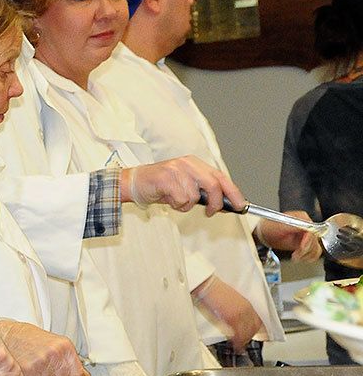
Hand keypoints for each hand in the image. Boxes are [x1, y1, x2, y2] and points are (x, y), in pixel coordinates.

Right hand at [0, 318, 85, 375]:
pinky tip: (28, 367)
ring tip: (35, 363)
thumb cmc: (28, 337)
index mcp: (64, 346)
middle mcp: (55, 354)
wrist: (6, 334)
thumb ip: (69, 360)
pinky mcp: (29, 371)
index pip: (78, 374)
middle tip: (46, 366)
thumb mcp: (54, 343)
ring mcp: (42, 363)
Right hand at [121, 156, 246, 214]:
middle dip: (215, 203)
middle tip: (210, 212)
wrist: (134, 182)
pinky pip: (181, 200)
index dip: (233, 192)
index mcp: (195, 163)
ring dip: (187, 205)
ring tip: (176, 200)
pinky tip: (168, 199)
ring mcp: (176, 170)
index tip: (241, 205)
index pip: (220, 176)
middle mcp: (187, 163)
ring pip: (195, 196)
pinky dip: (176, 205)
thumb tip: (225, 203)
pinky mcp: (166, 178)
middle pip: (213, 185)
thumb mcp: (186, 184)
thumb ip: (204, 190)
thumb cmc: (161, 186)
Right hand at [193, 275, 262, 348]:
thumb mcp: (232, 299)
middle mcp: (246, 310)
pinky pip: (238, 334)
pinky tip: (236, 345)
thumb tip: (237, 319)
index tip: (256, 335)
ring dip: (244, 341)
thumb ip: (238, 309)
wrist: (207, 285)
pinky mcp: (231, 318)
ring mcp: (239, 314)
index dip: (258, 330)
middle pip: (254, 328)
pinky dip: (238, 342)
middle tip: (246, 342)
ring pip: (247, 333)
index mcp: (247, 304)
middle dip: (250, 337)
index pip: (258, 321)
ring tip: (240, 346)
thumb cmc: (215, 290)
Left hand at [257, 211, 322, 261]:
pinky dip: (309, 257)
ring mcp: (307, 235)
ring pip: (316, 248)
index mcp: (303, 218)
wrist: (264, 234)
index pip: (313, 230)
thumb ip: (294, 226)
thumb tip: (306, 228)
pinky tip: (301, 257)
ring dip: (306, 255)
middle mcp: (307, 226)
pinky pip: (314, 252)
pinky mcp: (306, 243)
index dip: (308, 240)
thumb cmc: (269, 227)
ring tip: (295, 256)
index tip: (301, 247)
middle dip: (305, 249)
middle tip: (296, 254)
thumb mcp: (280, 225)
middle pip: (315, 240)